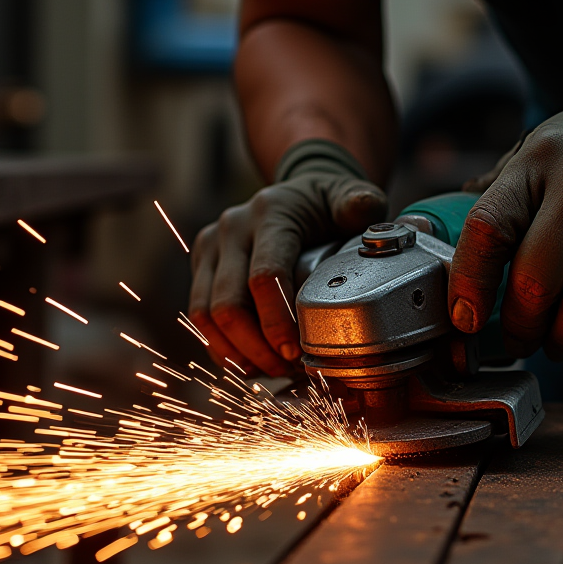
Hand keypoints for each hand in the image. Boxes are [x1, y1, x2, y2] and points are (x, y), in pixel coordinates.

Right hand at [189, 141, 385, 375]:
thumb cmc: (326, 202)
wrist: (297, 194)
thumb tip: (362, 207)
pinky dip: (221, 347)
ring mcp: (212, 246)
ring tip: (269, 370)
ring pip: (206, 315)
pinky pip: (199, 315)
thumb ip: (359, 201)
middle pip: (228, 303)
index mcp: (270, 213)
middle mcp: (232, 228)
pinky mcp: (203, 265)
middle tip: (286, 367)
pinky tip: (249, 363)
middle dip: (256, 346)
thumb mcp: (348, 194)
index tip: (295, 351)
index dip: (277, 321)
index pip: (264, 276)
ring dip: (236, 352)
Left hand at [448, 30, 562, 366]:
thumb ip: (500, 190)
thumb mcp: (545, 145)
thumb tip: (440, 237)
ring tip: (562, 341)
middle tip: (522, 338)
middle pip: (534, 286)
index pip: (487, 231)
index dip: (468, 287)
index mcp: (541, 158)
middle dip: (520, 330)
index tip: (466, 319)